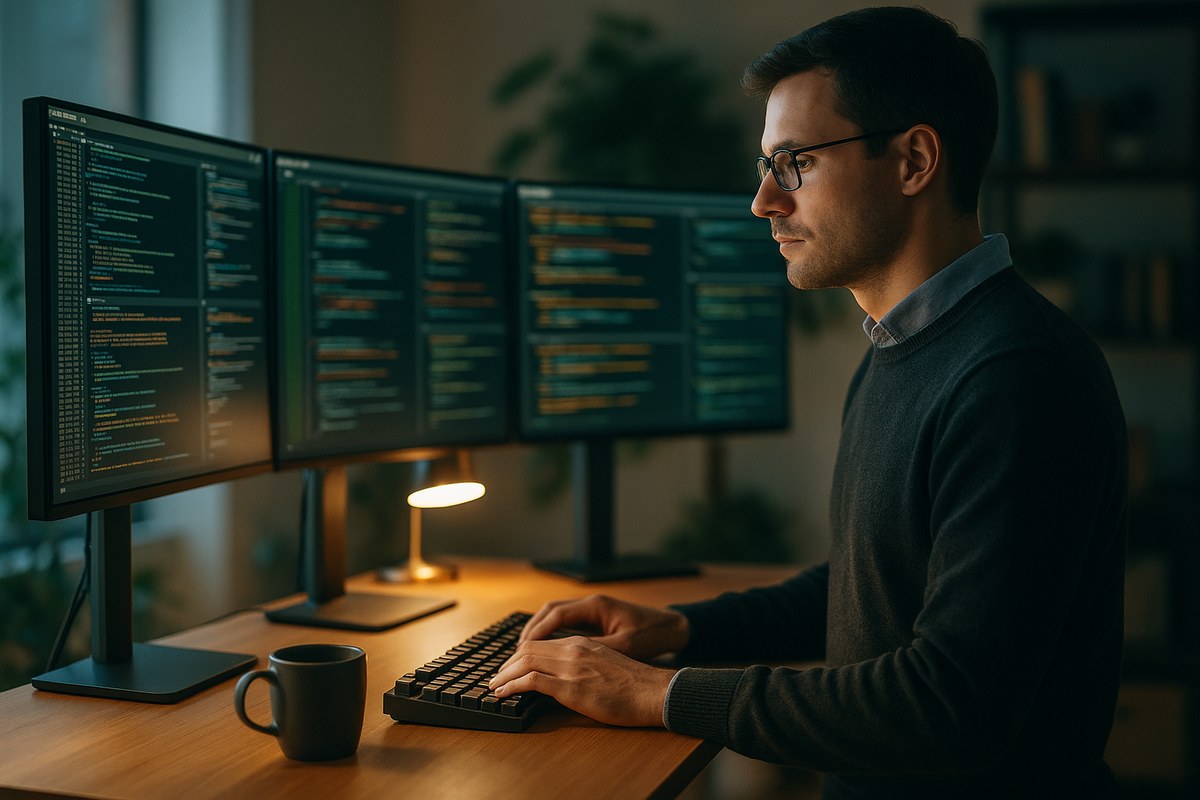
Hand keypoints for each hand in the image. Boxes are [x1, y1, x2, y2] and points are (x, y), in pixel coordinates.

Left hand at [489, 636, 675, 726]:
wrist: (654, 692)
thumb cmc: (635, 685)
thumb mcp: (606, 665)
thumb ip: (584, 665)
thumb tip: (564, 677)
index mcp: (582, 644)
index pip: (540, 643)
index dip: (519, 655)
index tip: (509, 668)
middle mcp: (574, 650)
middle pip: (527, 649)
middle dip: (506, 664)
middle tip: (495, 678)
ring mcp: (572, 668)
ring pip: (525, 662)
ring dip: (504, 675)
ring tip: (494, 687)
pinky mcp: (571, 688)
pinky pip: (532, 682)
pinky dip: (512, 686)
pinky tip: (503, 694)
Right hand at [520, 594, 689, 660]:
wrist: (674, 628)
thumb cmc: (652, 635)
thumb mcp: (623, 646)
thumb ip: (594, 650)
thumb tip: (564, 660)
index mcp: (596, 606)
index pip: (555, 614)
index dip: (536, 632)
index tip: (521, 649)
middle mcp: (591, 604)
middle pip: (550, 611)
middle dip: (531, 631)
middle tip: (516, 652)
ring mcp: (593, 610)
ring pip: (556, 616)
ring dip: (540, 632)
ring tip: (524, 652)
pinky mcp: (597, 619)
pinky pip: (567, 623)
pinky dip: (552, 635)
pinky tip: (546, 651)